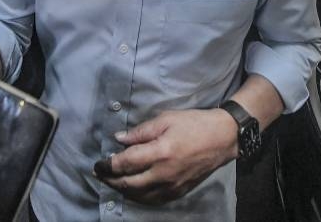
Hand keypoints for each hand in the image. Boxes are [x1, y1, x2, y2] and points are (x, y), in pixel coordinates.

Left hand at [95, 109, 236, 204]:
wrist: (222, 138)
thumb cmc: (193, 124)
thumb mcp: (166, 119)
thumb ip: (141, 131)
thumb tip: (119, 140)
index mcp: (160, 152)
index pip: (126, 163)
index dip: (108, 164)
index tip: (98, 162)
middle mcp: (164, 173)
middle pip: (129, 183)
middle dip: (110, 179)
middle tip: (99, 173)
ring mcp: (172, 185)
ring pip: (139, 195)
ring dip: (122, 190)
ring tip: (112, 181)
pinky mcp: (179, 191)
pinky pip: (153, 200)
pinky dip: (139, 196)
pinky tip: (132, 190)